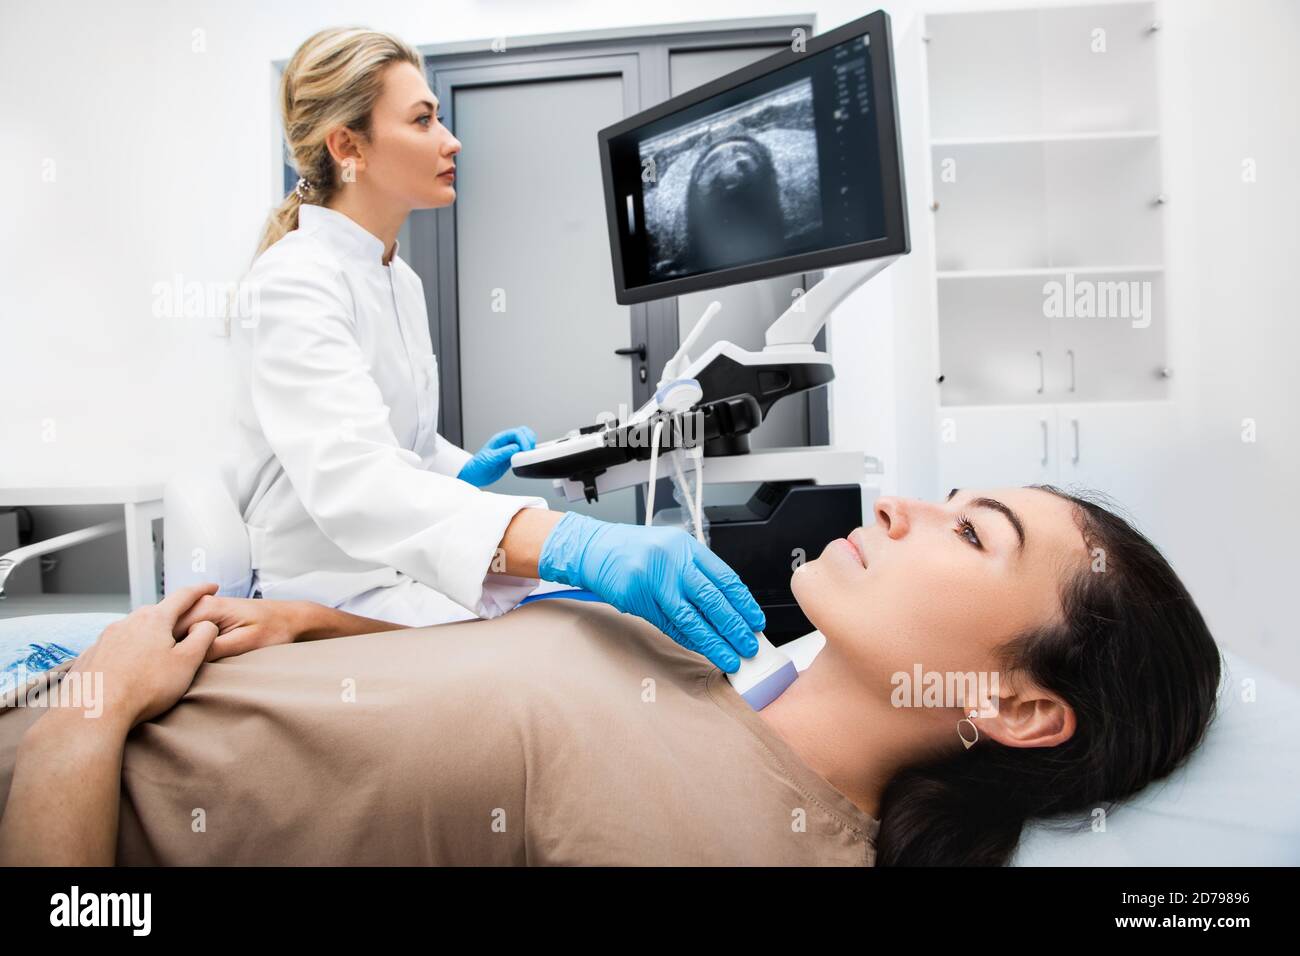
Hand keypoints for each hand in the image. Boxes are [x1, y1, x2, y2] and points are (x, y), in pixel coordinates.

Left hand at [62, 583, 221, 730]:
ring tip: (154, 653)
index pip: (183, 597)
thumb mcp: (188, 662)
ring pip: (132, 629)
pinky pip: (113, 647)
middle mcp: (127, 622)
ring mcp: (105, 638)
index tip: (212, 587)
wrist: (96, 711)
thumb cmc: (146, 687)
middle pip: (155, 613)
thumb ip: (203, 637)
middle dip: (171, 616)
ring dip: (146, 635)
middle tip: (183, 627)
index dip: (200, 590)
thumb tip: (207, 625)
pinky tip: (127, 668)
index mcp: (154, 620)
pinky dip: (125, 651)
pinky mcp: (90, 656)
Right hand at [174, 593, 302, 660]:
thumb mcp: (244, 644)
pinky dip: (183, 645)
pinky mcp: (206, 618)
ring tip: (174, 666)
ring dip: (172, 648)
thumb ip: (213, 649)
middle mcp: (200, 604)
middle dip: (164, 649)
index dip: (162, 651)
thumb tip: (183, 659)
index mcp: (206, 606)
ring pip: (173, 632)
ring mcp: (202, 610)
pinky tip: (186, 659)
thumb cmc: (274, 629)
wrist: (291, 619)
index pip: (166, 629)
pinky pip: (184, 632)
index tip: (163, 669)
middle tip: (166, 671)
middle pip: (165, 630)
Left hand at [457, 426, 536, 486]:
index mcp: (499, 439)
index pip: (515, 433)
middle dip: (529, 439)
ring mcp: (509, 449)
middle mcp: (505, 443)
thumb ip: (503, 453)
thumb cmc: (477, 466)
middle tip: (529, 450)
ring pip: (524, 441)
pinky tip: (526, 459)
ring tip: (528, 454)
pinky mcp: (512, 457)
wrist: (475, 475)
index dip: (523, 440)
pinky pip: (523, 451)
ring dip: (530, 445)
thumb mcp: (489, 459)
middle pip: (523, 432)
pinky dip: (527, 454)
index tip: (525, 450)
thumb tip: (515, 448)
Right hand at [537, 512, 764, 672]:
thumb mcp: (671, 551)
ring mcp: (654, 579)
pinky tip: (702, 650)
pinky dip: (689, 640)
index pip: (726, 579)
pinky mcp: (637, 597)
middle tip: (749, 646)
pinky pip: (669, 624)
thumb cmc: (635, 551)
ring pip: (693, 618)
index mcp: (687, 547)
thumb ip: (696, 574)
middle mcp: (673, 560)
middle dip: (735, 627)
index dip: (745, 604)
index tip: (756, 622)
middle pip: (714, 600)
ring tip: (730, 657)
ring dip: (715, 642)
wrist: (594, 548)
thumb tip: (728, 609)